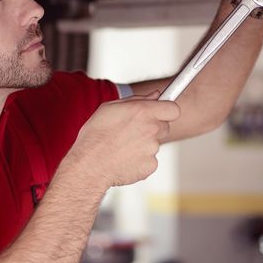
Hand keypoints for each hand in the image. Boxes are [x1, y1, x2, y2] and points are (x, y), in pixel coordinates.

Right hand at [63, 91, 180, 188]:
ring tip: (121, 147)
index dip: (167, 110)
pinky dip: (140, 160)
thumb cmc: (95, 135)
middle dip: (153, 127)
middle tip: (133, 131)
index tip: (160, 112)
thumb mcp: (109, 108)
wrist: (89, 166)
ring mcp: (153, 149)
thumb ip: (137, 99)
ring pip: (154, 144)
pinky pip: (149, 160)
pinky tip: (123, 159)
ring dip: (143, 144)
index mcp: (143, 112)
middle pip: (165, 126)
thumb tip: (155, 96)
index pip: (173, 109)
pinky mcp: (150, 166)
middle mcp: (152, 129)